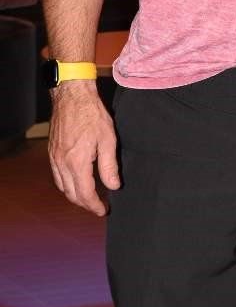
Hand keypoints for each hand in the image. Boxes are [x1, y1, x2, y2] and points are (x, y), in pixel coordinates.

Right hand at [48, 82, 119, 216]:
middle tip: (98, 207)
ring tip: (89, 198)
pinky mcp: (52, 152)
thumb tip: (113, 186)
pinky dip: (66, 185)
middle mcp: (62, 163)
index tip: (104, 210)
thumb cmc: (92, 114)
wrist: (72, 96)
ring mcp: (54, 158)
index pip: (85, 194)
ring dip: (74, 196)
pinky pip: (57, 176)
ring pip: (62, 187)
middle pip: (72, 194)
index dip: (95, 206)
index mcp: (77, 162)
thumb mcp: (108, 139)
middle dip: (85, 204)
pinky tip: (75, 182)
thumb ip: (109, 166)